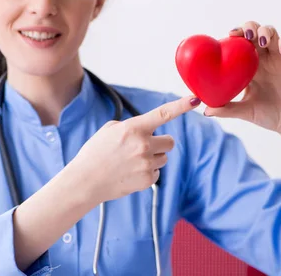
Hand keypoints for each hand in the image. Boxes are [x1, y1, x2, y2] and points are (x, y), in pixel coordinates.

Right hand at [71, 96, 199, 203]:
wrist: (85, 180)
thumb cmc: (95, 152)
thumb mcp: (109, 130)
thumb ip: (132, 126)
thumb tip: (146, 130)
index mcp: (134, 128)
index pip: (163, 114)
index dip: (181, 105)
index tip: (195, 99)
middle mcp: (143, 144)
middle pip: (169, 141)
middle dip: (160, 143)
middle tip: (143, 148)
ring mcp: (147, 163)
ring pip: (163, 157)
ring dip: (153, 158)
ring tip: (131, 162)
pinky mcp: (148, 180)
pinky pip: (157, 172)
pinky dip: (147, 172)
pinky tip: (131, 173)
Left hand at [204, 21, 280, 138]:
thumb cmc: (269, 116)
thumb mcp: (246, 111)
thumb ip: (227, 109)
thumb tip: (205, 111)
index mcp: (249, 67)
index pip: (240, 44)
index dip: (235, 35)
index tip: (228, 35)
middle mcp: (263, 59)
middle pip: (255, 32)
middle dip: (249, 27)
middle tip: (244, 34)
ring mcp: (279, 58)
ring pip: (272, 33)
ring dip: (265, 31)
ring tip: (261, 40)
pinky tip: (280, 50)